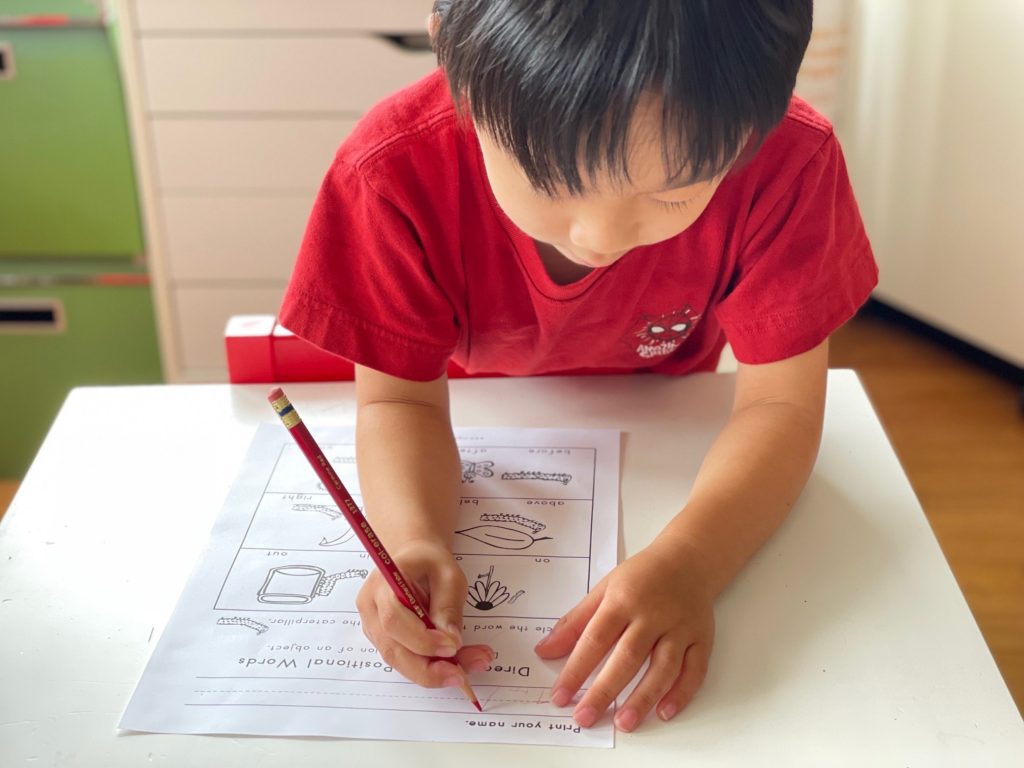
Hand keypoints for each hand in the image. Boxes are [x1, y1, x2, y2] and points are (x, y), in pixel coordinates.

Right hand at [356, 539, 493, 688]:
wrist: (413, 558)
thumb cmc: (429, 561)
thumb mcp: (448, 574)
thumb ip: (448, 606)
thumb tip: (452, 641)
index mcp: (382, 584)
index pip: (394, 619)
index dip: (422, 639)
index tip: (453, 647)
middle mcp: (370, 609)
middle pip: (392, 649)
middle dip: (429, 669)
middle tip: (462, 675)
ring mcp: (374, 627)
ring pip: (399, 661)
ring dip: (434, 672)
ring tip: (469, 667)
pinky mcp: (384, 640)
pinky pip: (405, 660)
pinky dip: (430, 668)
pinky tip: (457, 664)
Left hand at [534, 539, 714, 730]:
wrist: (688, 559)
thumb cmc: (641, 576)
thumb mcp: (603, 589)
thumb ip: (574, 622)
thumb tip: (544, 651)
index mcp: (623, 599)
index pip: (595, 638)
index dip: (576, 669)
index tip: (560, 696)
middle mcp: (653, 614)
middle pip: (628, 656)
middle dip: (605, 690)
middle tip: (585, 718)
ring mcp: (680, 627)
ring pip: (663, 667)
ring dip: (643, 697)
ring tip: (623, 723)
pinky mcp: (701, 639)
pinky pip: (694, 670)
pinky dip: (682, 693)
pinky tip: (665, 712)